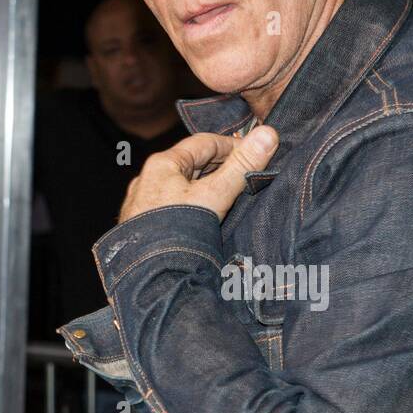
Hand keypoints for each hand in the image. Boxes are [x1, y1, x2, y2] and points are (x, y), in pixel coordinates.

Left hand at [118, 126, 278, 223]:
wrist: (149, 278)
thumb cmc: (178, 233)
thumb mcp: (215, 196)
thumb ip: (242, 167)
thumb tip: (269, 134)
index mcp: (162, 164)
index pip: (204, 143)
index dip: (233, 146)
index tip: (256, 154)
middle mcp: (148, 180)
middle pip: (193, 165)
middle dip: (221, 168)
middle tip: (248, 176)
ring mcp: (143, 204)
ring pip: (183, 188)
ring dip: (207, 189)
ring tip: (231, 199)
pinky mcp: (143, 226)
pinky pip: (174, 207)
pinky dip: (193, 207)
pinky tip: (205, 221)